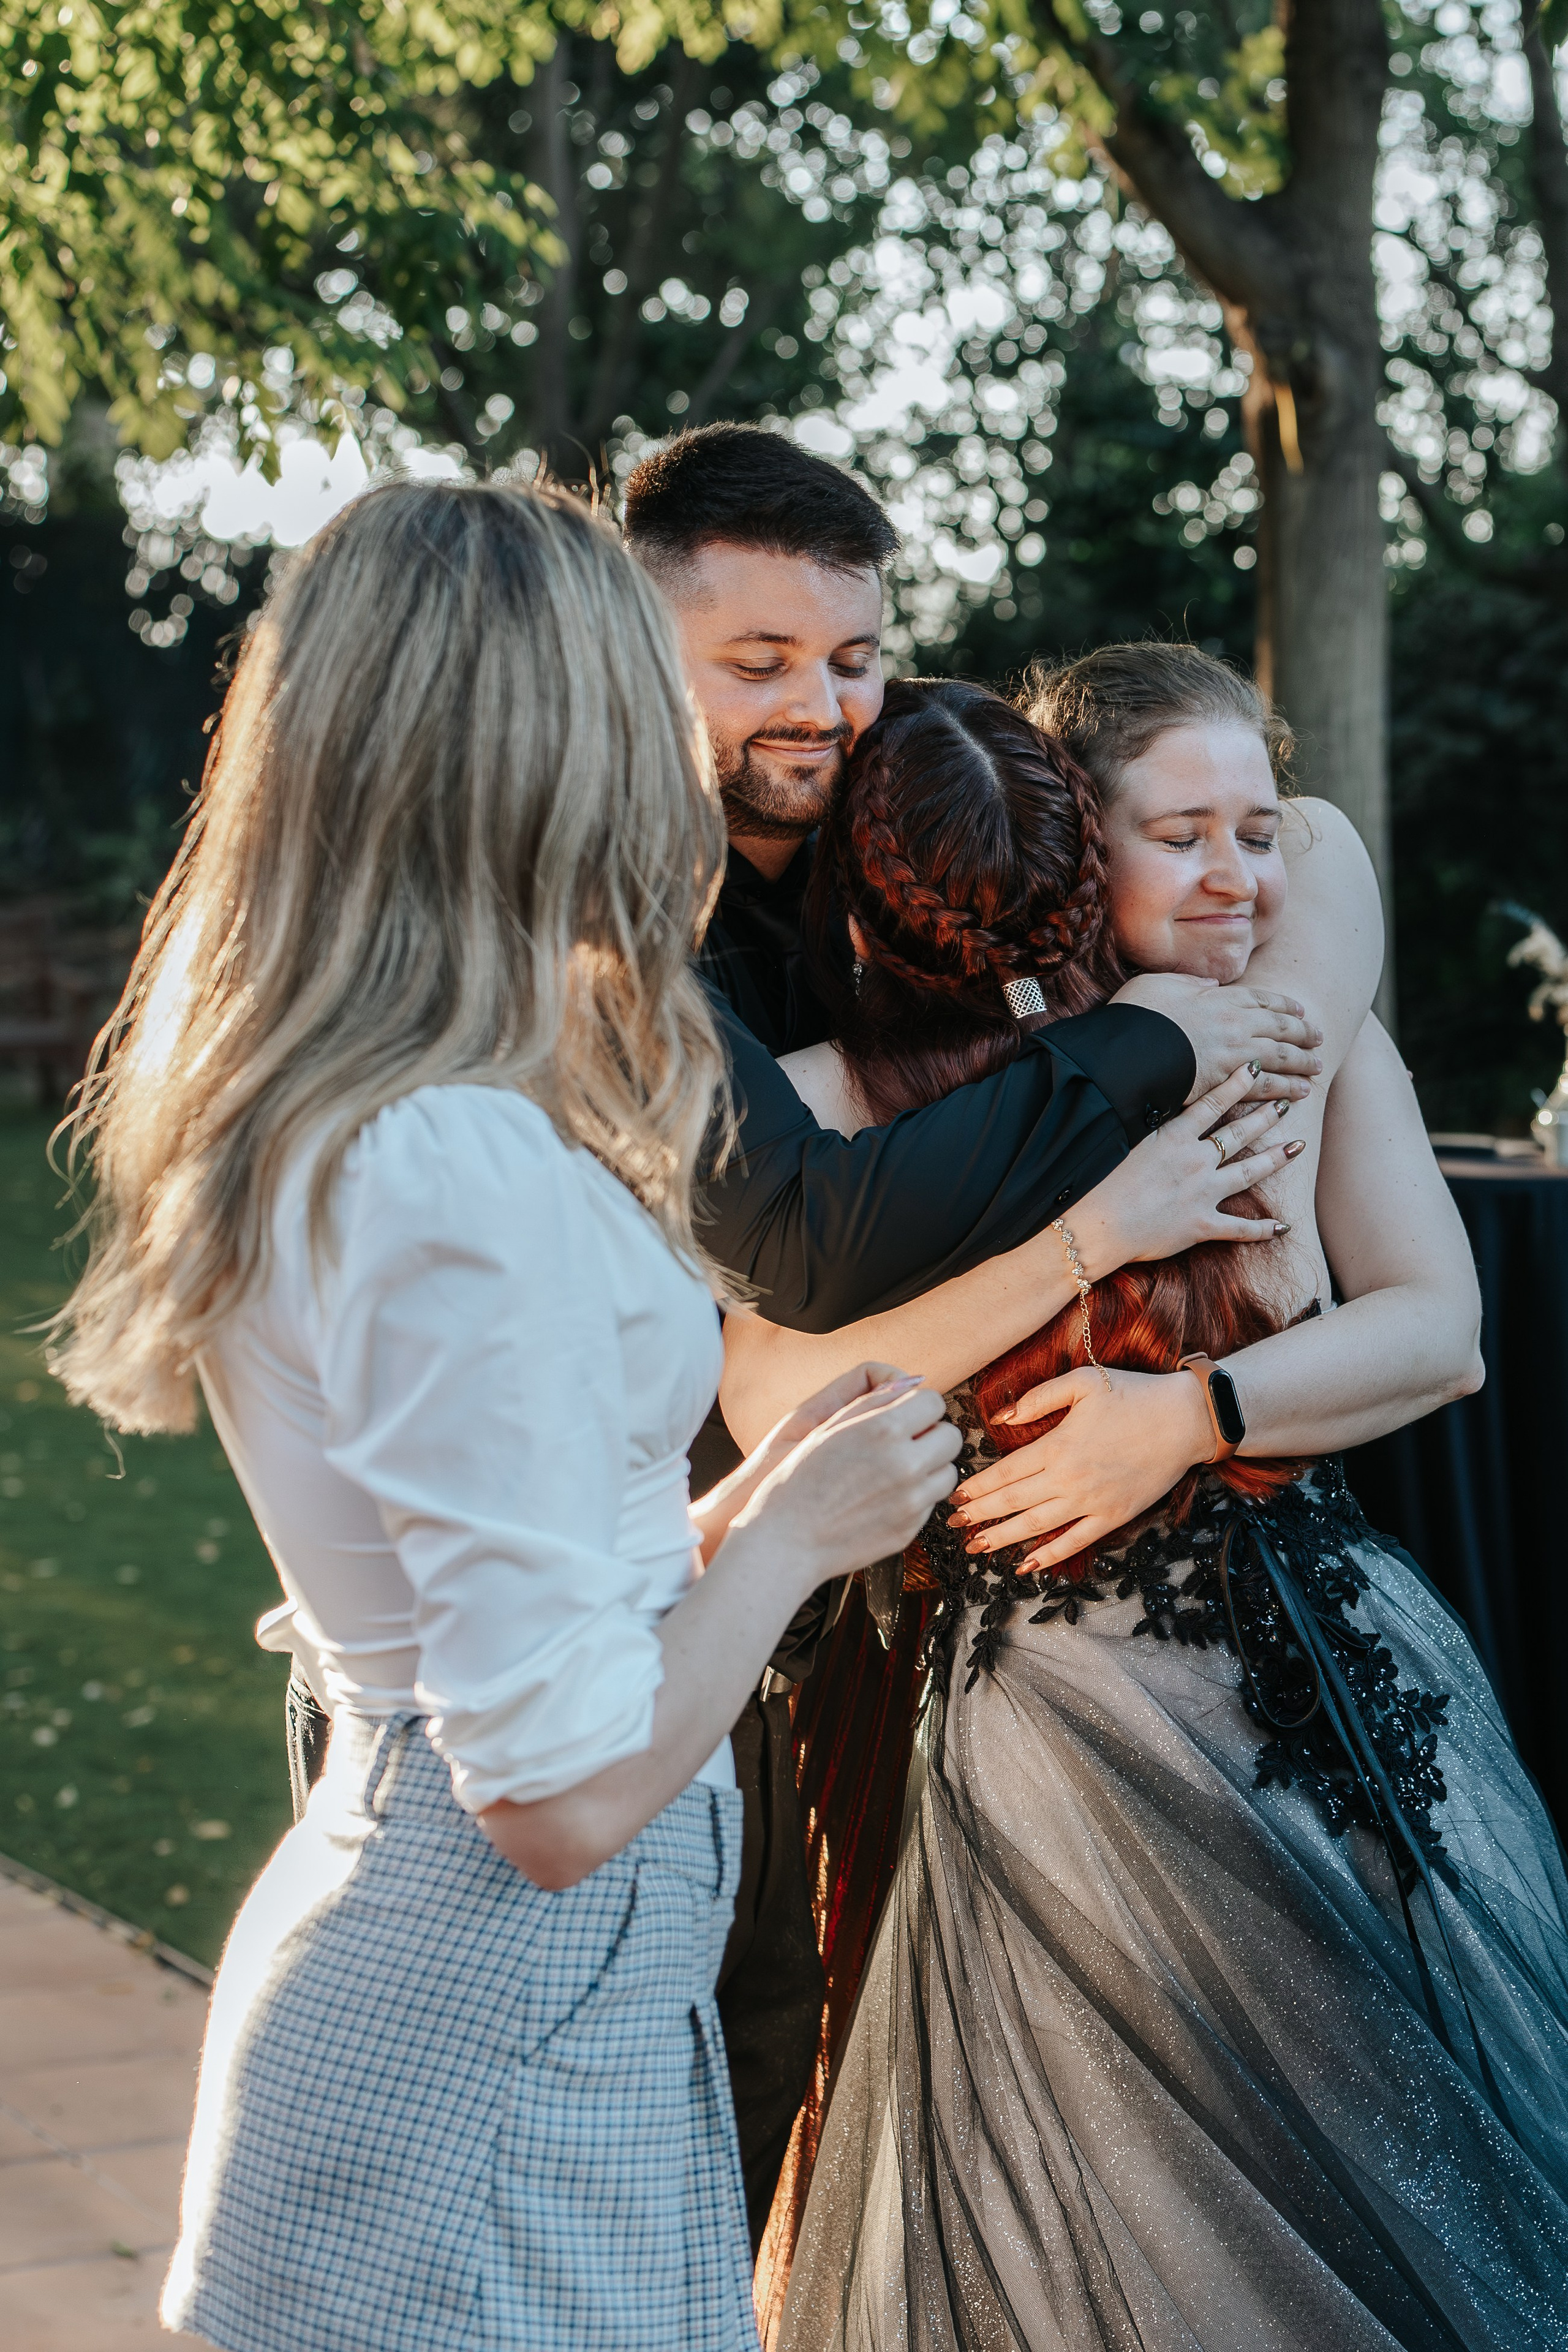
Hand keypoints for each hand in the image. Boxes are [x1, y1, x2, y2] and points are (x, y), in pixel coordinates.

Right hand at [725, 1366, 961, 1588]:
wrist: (786, 1541)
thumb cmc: (798, 1481)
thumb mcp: (828, 1427)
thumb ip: (874, 1402)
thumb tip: (912, 1383)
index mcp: (884, 1430)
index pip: (933, 1401)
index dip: (918, 1405)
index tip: (904, 1414)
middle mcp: (905, 1464)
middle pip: (950, 1436)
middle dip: (931, 1434)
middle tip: (905, 1441)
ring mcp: (912, 1501)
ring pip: (949, 1471)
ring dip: (929, 1466)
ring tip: (896, 1470)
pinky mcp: (910, 1529)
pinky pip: (930, 1502)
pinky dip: (916, 1496)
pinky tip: (883, 1497)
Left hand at [945, 1364, 1211, 1573]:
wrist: (1186, 1420)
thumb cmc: (1135, 1395)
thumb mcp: (1084, 1382)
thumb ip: (1039, 1398)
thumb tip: (1001, 1417)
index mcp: (1058, 1445)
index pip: (1006, 1471)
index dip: (978, 1486)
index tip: (956, 1496)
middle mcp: (1070, 1478)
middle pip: (1013, 1502)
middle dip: (980, 1515)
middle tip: (953, 1526)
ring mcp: (1092, 1501)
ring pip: (1037, 1526)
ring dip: (1003, 1538)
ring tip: (977, 1546)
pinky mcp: (1113, 1516)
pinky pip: (1075, 1541)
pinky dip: (1049, 1556)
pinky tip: (1026, 1565)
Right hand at [1070, 1062, 1304, 1273]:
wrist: (1097, 1224)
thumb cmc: (1100, 1181)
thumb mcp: (1123, 1141)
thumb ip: (1148, 1126)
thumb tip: (1157, 1106)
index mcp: (1174, 1138)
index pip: (1213, 1103)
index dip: (1238, 1084)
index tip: (1257, 1067)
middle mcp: (1195, 1161)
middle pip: (1238, 1134)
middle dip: (1265, 1116)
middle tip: (1286, 1103)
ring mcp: (1202, 1193)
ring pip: (1248, 1173)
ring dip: (1275, 1159)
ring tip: (1297, 1146)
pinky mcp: (1202, 1225)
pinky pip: (1240, 1228)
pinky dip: (1263, 1230)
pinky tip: (1284, 1227)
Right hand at [1113, 971, 1322, 1101]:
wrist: (1126, 1050)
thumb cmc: (1136, 1015)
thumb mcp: (1159, 983)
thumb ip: (1189, 980)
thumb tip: (1211, 982)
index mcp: (1219, 997)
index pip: (1262, 999)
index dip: (1284, 1005)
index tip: (1300, 1011)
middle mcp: (1235, 1022)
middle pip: (1281, 1026)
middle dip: (1304, 1032)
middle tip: (1319, 1038)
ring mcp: (1234, 1052)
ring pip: (1282, 1055)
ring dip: (1303, 1061)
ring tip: (1318, 1067)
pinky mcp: (1228, 1080)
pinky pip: (1267, 1084)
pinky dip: (1287, 1088)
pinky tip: (1302, 1093)